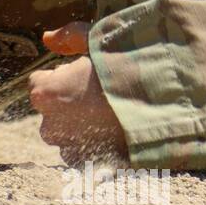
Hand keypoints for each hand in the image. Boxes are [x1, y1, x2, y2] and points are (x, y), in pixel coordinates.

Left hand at [29, 22, 127, 162]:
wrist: (165, 108)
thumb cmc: (128, 69)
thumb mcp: (99, 41)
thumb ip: (69, 37)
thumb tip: (46, 38)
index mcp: (45, 93)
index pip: (40, 82)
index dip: (64, 75)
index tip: (86, 73)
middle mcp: (50, 125)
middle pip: (53, 110)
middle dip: (69, 102)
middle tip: (102, 92)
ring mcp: (70, 150)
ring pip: (69, 134)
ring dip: (82, 126)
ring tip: (113, 113)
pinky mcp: (91, 167)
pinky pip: (86, 155)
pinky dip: (96, 147)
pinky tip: (116, 133)